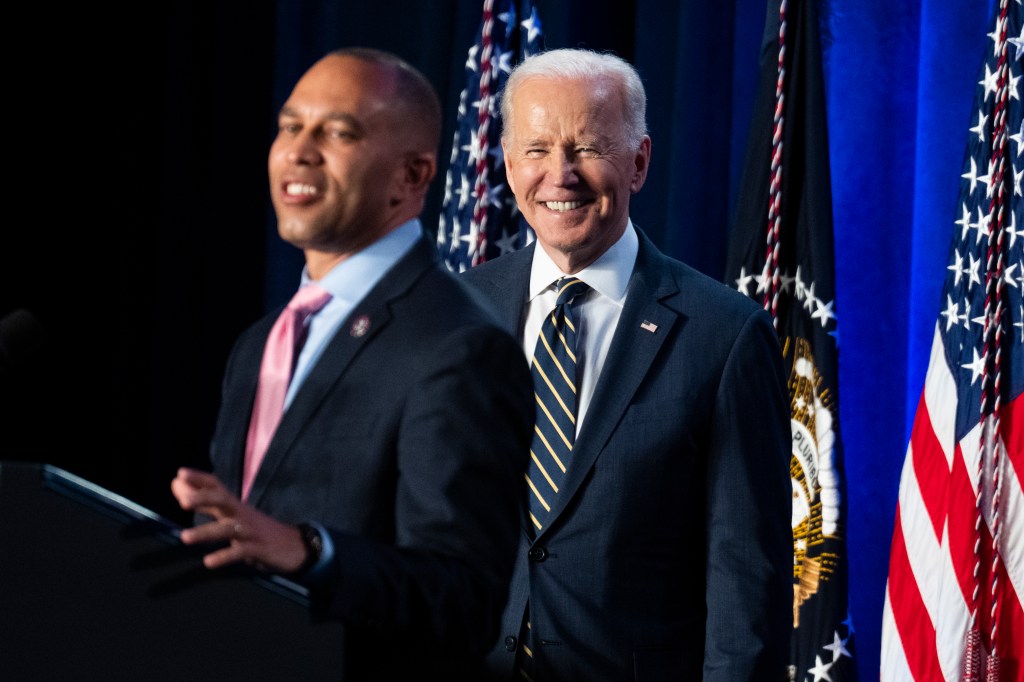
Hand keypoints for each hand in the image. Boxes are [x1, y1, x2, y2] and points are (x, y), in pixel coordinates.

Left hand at [170, 467, 307, 573]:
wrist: (295, 546)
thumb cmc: (256, 529)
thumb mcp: (232, 514)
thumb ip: (205, 503)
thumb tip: (177, 485)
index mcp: (234, 505)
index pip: (217, 486)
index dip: (200, 479)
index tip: (181, 473)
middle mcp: (242, 514)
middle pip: (223, 501)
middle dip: (204, 499)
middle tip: (183, 502)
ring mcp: (251, 532)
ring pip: (228, 529)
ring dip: (206, 532)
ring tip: (184, 537)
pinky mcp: (259, 549)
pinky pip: (240, 552)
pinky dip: (225, 556)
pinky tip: (209, 562)